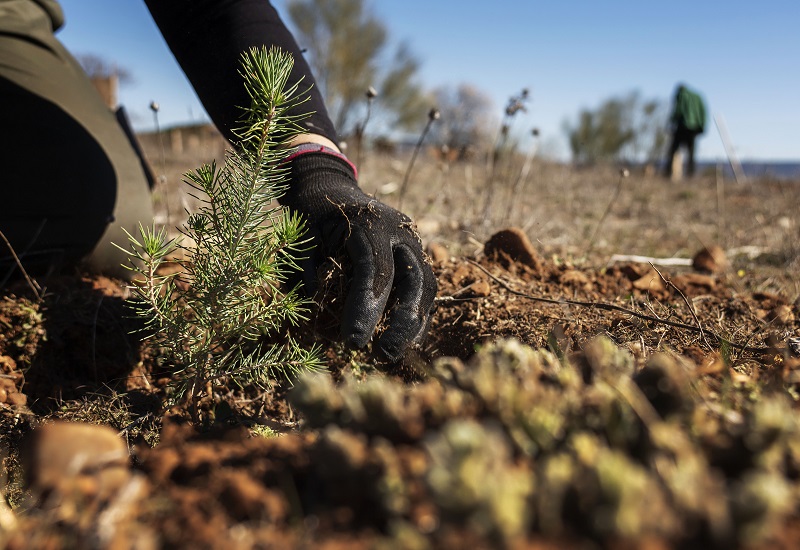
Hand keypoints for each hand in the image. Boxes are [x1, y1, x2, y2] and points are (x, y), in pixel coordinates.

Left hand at [281, 148, 436, 360]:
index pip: (376, 270)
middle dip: (403, 322)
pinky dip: (416, 317)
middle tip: (383, 355)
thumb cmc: (311, 217)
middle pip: (414, 280)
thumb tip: (319, 315)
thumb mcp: (299, 239)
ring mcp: (412, 242)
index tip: (353, 342)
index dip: (366, 308)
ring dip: (414, 324)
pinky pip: (423, 289)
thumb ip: (306, 274)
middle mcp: (399, 231)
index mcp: (369, 222)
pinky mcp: (416, 256)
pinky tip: (404, 343)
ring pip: (426, 286)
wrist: (330, 189)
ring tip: (394, 355)